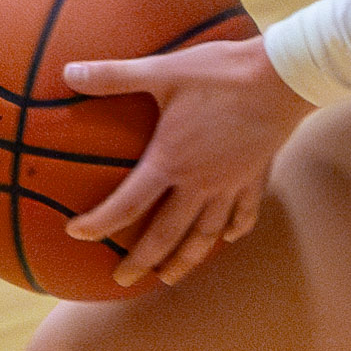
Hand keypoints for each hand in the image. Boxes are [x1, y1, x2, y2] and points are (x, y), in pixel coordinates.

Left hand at [58, 34, 303, 291]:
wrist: (282, 78)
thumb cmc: (220, 73)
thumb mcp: (162, 70)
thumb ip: (114, 75)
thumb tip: (69, 70)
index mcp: (171, 161)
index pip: (127, 204)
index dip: (99, 223)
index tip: (77, 234)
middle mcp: (199, 183)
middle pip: (166, 234)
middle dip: (142, 261)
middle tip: (122, 280)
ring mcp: (230, 184)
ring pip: (205, 234)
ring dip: (186, 259)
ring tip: (170, 277)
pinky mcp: (254, 176)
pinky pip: (244, 213)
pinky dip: (234, 229)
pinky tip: (229, 238)